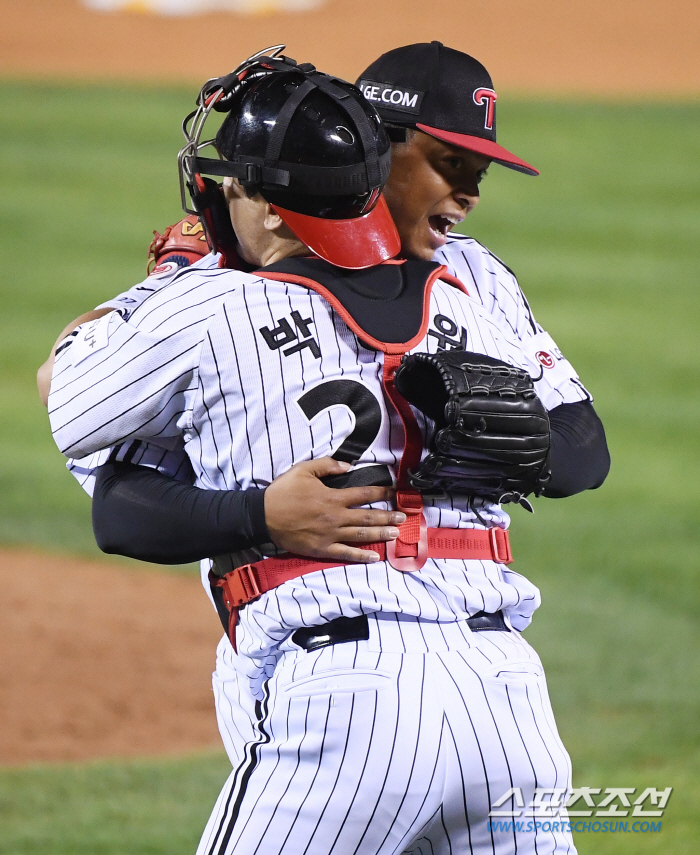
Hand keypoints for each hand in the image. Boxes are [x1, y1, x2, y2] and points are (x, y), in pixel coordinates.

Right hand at [264, 458, 404, 562]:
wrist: (263, 515)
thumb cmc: (283, 491)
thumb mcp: (303, 470)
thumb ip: (327, 466)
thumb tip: (348, 466)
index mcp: (333, 497)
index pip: (364, 494)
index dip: (382, 493)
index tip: (395, 493)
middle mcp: (336, 517)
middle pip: (368, 517)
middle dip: (388, 517)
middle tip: (404, 518)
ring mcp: (330, 535)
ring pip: (361, 535)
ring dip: (381, 534)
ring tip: (396, 534)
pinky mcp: (322, 548)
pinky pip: (346, 553)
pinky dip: (361, 556)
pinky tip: (375, 557)